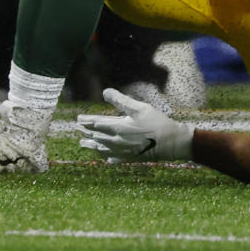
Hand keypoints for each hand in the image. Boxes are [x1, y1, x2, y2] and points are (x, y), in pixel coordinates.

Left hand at [77, 88, 194, 162]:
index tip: (78, 119)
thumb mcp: (140, 107)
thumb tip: (105, 92)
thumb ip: (121, 100)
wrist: (171, 142)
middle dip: (87, 131)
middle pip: (97, 136)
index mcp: (118, 128)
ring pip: (102, 149)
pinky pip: (113, 159)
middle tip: (79, 129)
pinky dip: (106, 156)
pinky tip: (105, 157)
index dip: (87, 121)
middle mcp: (117, 141)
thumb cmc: (156, 122)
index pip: (97, 123)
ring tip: (83, 143)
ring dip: (91, 145)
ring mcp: (122, 152)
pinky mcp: (130, 158)